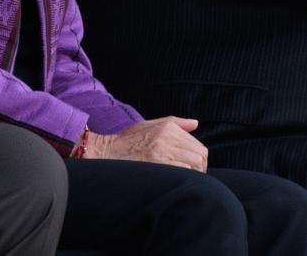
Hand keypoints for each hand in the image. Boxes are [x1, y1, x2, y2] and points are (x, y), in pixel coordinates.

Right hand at [83, 117, 208, 170]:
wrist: (106, 152)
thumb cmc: (127, 140)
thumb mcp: (150, 124)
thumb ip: (175, 123)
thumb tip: (195, 123)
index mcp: (168, 127)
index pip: (197, 144)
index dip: (199, 158)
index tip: (195, 167)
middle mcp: (167, 137)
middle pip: (200, 154)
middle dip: (201, 167)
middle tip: (194, 177)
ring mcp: (162, 151)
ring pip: (194, 164)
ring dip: (194, 175)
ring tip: (186, 181)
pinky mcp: (156, 164)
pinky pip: (182, 172)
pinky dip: (184, 178)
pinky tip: (177, 183)